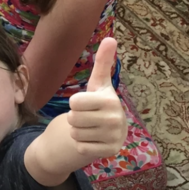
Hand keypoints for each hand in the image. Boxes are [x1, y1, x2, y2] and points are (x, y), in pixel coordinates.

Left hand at [65, 37, 125, 160]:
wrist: (109, 131)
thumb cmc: (99, 104)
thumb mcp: (98, 84)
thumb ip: (103, 63)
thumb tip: (111, 38)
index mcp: (110, 100)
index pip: (74, 102)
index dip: (75, 103)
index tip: (86, 103)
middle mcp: (116, 119)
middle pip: (72, 118)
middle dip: (74, 118)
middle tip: (87, 117)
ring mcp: (114, 137)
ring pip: (75, 133)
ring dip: (77, 131)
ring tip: (90, 127)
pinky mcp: (110, 152)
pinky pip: (80, 148)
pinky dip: (81, 145)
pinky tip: (92, 140)